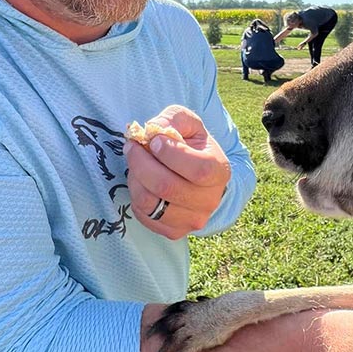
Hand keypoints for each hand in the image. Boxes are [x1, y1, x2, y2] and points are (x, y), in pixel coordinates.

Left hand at [123, 105, 230, 239]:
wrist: (199, 177)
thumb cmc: (192, 146)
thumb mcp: (189, 123)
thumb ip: (173, 119)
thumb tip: (153, 130)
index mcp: (219, 171)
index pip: (198, 169)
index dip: (170, 153)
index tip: (155, 140)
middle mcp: (210, 201)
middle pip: (166, 187)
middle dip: (141, 162)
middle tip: (132, 147)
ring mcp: (193, 220)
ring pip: (150, 203)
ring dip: (135, 178)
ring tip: (136, 164)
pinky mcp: (174, 232)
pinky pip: (144, 215)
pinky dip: (136, 195)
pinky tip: (142, 182)